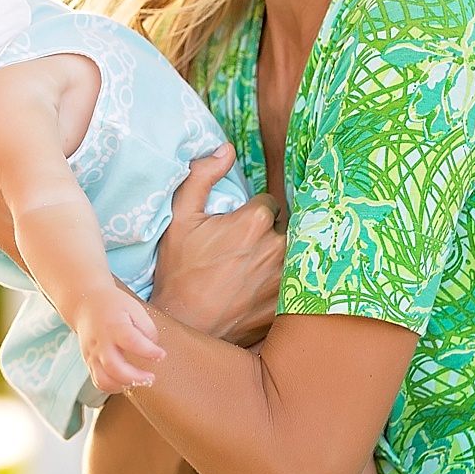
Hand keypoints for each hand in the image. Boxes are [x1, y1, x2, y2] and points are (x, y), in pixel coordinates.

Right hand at [74, 285, 164, 392]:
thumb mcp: (133, 307)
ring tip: (139, 381)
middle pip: (114, 367)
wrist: (85, 304)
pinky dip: (113, 387)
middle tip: (151, 377)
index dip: (148, 351)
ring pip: (104, 379)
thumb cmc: (112, 304)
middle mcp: (101, 342)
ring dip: (123, 385)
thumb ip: (146, 327)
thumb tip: (153, 348)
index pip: (131, 341)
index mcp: (114, 326)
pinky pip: (98, 381)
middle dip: (135, 377)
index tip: (161, 355)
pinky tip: (126, 382)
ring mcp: (93, 354)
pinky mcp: (89, 362)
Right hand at [151, 145, 285, 345]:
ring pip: (293, 254)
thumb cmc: (179, 270)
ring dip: (278, 257)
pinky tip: (259, 289)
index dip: (252, 214)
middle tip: (244, 249)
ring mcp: (286, 278)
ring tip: (253, 269)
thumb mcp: (180, 217)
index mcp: (256, 222)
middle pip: (285, 228)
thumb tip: (227, 149)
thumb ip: (202, 176)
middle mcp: (278, 248)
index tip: (237, 227)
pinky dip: (282, 282)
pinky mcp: (288, 304)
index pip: (269, 204)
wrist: (185, 324)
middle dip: (269, 234)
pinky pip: (294, 282)